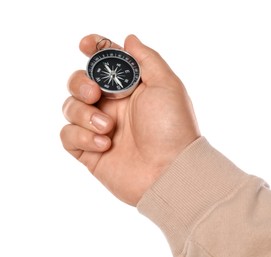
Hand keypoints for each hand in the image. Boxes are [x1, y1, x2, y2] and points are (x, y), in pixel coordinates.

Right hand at [60, 34, 199, 205]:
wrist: (169, 172)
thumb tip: (129, 39)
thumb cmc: (172, 128)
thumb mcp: (167, 85)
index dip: (92, 50)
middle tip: (95, 94)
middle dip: (80, 83)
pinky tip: (105, 145)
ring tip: (108, 128)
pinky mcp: (89, 150)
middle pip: (79, 82)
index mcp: (130, 89)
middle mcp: (112, 106)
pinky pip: (67, 135)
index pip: (104, 62)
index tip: (86, 45)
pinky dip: (81, 136)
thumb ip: (147, 59)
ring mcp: (99, 128)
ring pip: (69, 107)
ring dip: (84, 114)